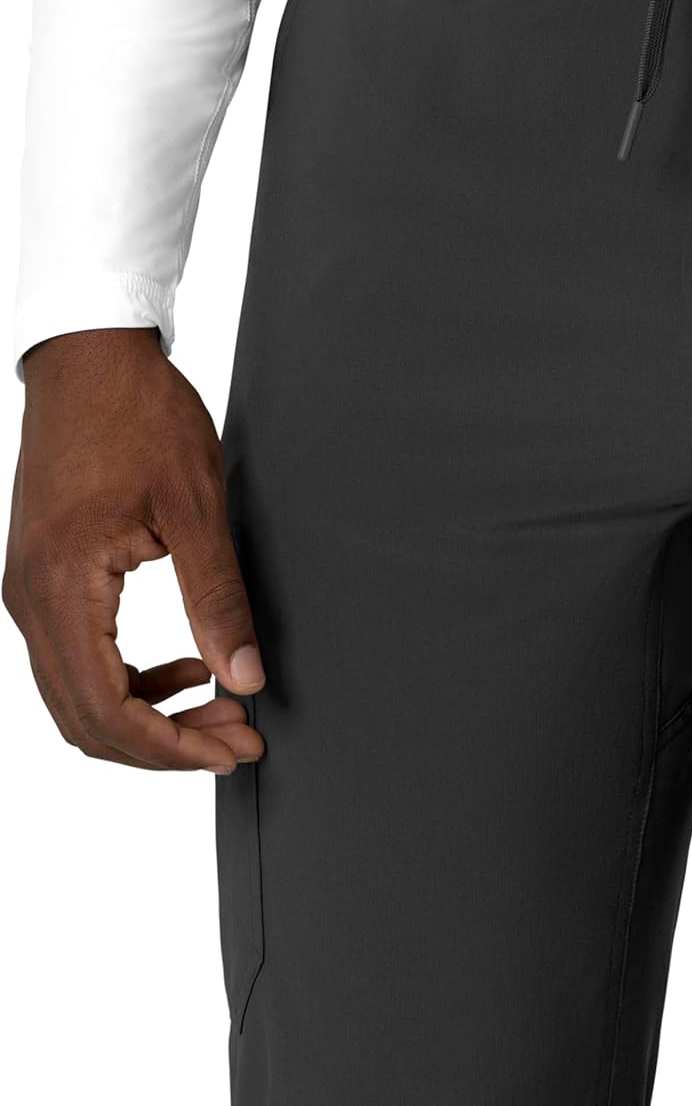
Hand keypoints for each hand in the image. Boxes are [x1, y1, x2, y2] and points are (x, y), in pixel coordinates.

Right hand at [4, 329, 264, 772]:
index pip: (108, 709)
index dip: (174, 746)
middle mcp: (31, 601)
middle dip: (166, 744)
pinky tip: (183, 667)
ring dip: (149, 716)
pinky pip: (78, 658)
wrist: (90, 360)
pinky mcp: (45, 579)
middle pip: (88, 717)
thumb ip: (218, 598)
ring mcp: (31, 592)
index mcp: (63, 588)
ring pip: (79, 695)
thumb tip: (243, 675)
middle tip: (237, 741)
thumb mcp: (196, 507)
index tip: (232, 749)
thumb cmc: (139, 416)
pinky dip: (129, 680)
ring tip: (219, 711)